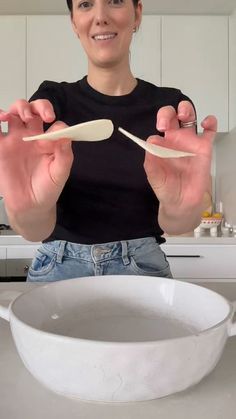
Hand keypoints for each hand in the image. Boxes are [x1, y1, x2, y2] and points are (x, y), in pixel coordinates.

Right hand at [0, 99, 72, 214]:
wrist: (30, 205)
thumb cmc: (47, 189)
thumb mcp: (60, 174)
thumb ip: (64, 155)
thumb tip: (66, 135)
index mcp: (49, 141)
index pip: (54, 122)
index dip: (55, 123)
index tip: (54, 132)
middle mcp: (33, 136)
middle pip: (33, 110)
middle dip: (37, 106)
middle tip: (40, 116)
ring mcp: (16, 140)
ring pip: (15, 113)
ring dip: (17, 107)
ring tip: (19, 115)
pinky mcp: (1, 147)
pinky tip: (1, 119)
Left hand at [143, 101, 216, 230]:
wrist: (182, 202)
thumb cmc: (166, 189)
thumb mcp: (154, 177)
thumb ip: (151, 162)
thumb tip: (151, 142)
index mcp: (161, 145)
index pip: (158, 127)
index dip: (157, 126)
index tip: (158, 135)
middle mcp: (175, 140)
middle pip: (172, 116)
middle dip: (167, 113)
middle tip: (166, 124)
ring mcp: (190, 142)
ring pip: (189, 118)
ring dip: (186, 110)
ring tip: (183, 115)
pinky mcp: (204, 148)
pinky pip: (209, 131)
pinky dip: (210, 122)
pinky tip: (206, 123)